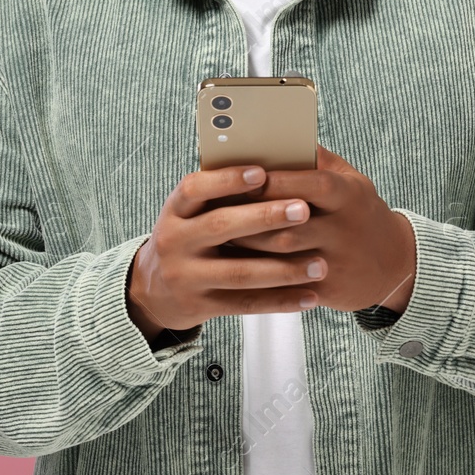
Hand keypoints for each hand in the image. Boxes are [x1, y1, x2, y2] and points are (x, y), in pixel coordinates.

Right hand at [127, 164, 329, 339]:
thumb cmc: (190, 237)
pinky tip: (310, 297)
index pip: (195, 188)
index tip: (262, 172)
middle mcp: (175, 241)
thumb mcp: (190, 212)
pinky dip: (281, 301)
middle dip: (265, 217)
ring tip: (320, 264)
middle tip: (304, 210)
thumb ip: (221, 194)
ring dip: (284, 270)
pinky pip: (246, 304)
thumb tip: (277, 168)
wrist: (154, 289)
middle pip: (221, 226)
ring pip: (239, 272)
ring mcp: (186, 276)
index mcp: (175, 210)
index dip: (227, 179)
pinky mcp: (201, 306)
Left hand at [222, 145, 416, 313]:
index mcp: (349, 195)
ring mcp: (337, 262)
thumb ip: (317, 160)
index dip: (278, 181)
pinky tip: (239, 265)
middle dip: (252, 216)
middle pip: (290, 223)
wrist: (394, 263)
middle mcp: (345, 229)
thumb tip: (279, 136)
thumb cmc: (360, 213)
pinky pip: (287, 284)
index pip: (312, 183)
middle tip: (220, 209)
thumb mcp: (351, 181)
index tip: (247, 176)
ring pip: (283, 255)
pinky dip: (260, 275)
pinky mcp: (329, 290)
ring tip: (221, 235)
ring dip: (248, 246)